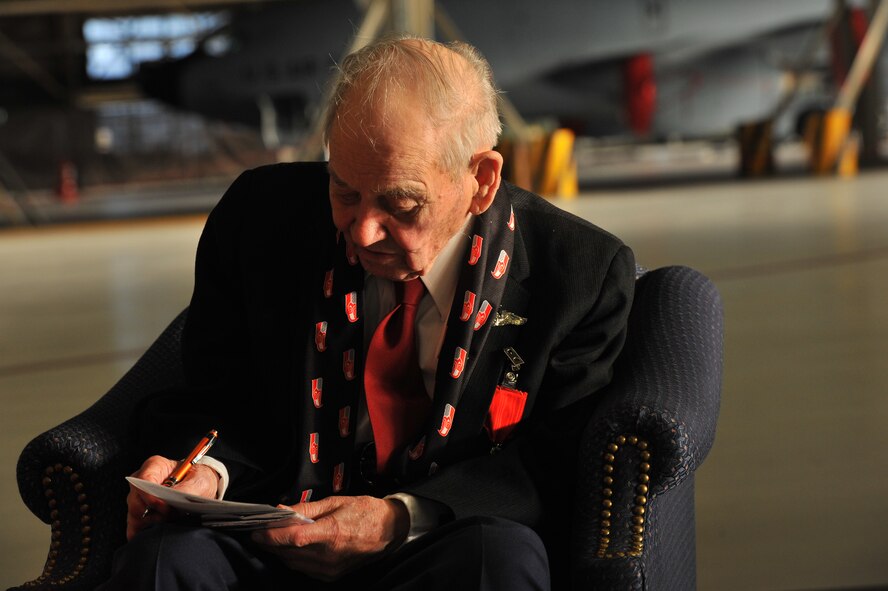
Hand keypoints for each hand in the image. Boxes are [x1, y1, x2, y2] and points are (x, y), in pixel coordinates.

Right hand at [125, 455, 220, 540]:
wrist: (201, 487)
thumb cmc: (198, 479)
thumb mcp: (199, 481)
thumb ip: (186, 489)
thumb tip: (172, 499)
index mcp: (154, 466)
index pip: (142, 480)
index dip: (150, 496)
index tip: (164, 506)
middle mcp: (142, 481)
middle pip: (135, 501)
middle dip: (152, 513)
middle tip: (170, 516)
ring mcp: (139, 498)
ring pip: (134, 516)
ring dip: (151, 523)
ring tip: (169, 521)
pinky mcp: (140, 514)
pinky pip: (135, 527)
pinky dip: (144, 532)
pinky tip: (156, 532)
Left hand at [250, 495, 408, 580]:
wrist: (390, 530)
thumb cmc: (366, 512)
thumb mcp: (336, 502)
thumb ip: (307, 509)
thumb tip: (282, 510)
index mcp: (332, 533)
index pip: (293, 538)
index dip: (271, 535)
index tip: (257, 529)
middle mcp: (329, 555)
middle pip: (288, 552)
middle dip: (272, 541)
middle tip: (263, 528)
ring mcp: (330, 569)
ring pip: (293, 562)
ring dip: (281, 550)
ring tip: (277, 535)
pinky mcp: (330, 576)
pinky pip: (303, 568)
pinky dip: (294, 557)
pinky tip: (295, 545)